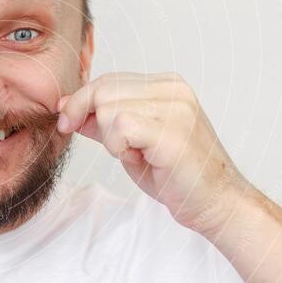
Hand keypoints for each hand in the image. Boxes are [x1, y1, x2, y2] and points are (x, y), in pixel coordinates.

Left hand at [57, 72, 250, 235]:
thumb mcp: (130, 142)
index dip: (81, 101)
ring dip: (110, 139)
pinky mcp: (172, 132)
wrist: (216, 202)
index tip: (67, 121)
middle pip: (103, 89)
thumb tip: (66, 107)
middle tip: (112, 147)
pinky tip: (139, 158)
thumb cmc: (175, 175)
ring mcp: (175, 109)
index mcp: (166, 86)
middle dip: (90, 118)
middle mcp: (173, 90)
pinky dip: (118, 146)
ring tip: (136, 154)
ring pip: (108, 108)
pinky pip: (121, 126)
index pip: (108, 80)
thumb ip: (102, 122)